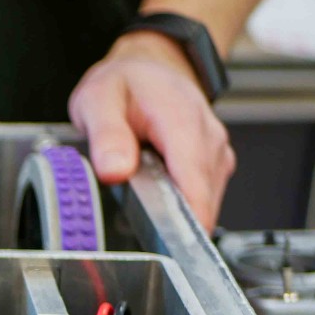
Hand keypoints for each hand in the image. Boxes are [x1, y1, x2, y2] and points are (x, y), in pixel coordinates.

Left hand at [68, 31, 235, 230]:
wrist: (149, 67)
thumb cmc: (125, 84)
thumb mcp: (98, 101)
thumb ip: (106, 136)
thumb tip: (114, 170)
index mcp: (182, 119)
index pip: (193, 178)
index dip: (189, 217)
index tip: (177, 246)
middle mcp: (208, 136)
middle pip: (203, 195)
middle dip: (177, 221)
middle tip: (144, 232)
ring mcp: (215, 150)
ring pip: (206, 198)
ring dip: (179, 212)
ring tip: (147, 206)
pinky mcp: (214, 162)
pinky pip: (204, 193)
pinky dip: (183, 204)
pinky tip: (161, 198)